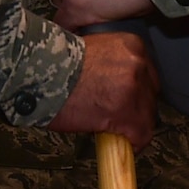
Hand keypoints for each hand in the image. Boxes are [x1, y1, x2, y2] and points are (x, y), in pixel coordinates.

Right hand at [47, 31, 158, 150]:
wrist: (38, 73)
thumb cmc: (55, 64)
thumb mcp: (93, 50)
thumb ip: (112, 64)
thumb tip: (116, 85)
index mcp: (131, 45)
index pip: (147, 74)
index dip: (137, 91)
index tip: (128, 101)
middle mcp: (138, 63)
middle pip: (150, 95)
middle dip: (137, 108)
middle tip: (118, 116)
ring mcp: (134, 88)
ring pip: (147, 116)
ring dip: (133, 125)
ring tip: (115, 130)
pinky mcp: (125, 113)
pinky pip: (141, 135)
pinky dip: (134, 143)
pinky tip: (123, 144)